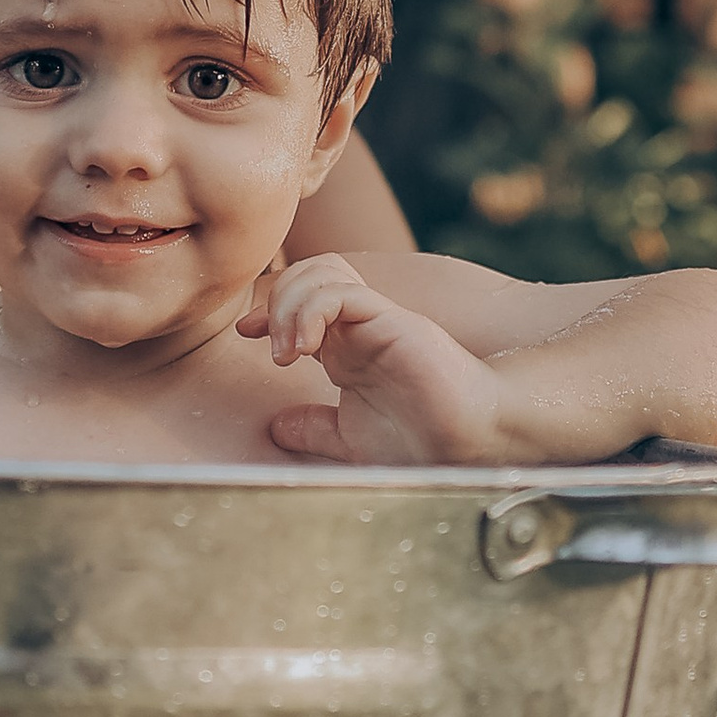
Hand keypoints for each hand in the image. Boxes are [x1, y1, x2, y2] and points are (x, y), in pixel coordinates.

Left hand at [239, 253, 502, 462]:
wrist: (468, 444)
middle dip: (274, 301)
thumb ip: (315, 429)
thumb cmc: (420, 443)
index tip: (247, 334)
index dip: (268, 308)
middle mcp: (360, 327)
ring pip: (322, 272)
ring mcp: (377, 320)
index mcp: (348, 348)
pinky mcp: (394, 322)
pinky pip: (343, 293)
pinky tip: (305, 348)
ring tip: (287, 352)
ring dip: (290, 304)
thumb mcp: (350, 440)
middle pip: (307, 274)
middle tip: (273, 351)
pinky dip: (312, 310)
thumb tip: (276, 427)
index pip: (301, 300)